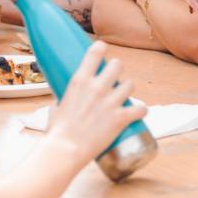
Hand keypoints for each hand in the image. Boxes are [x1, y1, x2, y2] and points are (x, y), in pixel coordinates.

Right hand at [47, 41, 145, 162]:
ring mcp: (110, 102)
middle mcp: (97, 87)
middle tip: (114, 79)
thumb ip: (63, 100)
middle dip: (117, 70)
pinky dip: (141, 110)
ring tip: (124, 97)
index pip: (96, 52)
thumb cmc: (58, 131)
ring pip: (130, 84)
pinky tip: (139, 112)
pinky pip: (141, 108)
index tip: (103, 50)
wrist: (65, 150)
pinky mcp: (120, 118)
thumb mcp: (57, 106)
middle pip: (118, 64)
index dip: (102, 48)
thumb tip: (63, 102)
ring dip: (127, 90)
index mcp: (80, 80)